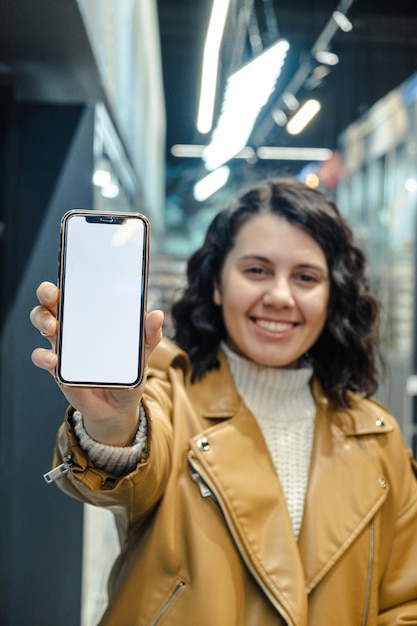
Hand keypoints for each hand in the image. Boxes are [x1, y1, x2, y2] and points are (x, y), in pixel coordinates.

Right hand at [30, 281, 163, 444]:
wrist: (119, 407)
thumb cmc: (128, 371)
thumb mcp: (143, 351)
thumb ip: (149, 334)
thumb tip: (157, 314)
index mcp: (93, 316)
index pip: (77, 291)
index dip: (69, 278)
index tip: (68, 273)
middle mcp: (74, 326)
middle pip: (51, 302)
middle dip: (47, 294)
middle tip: (53, 297)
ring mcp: (64, 346)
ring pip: (42, 323)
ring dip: (42, 320)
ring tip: (52, 328)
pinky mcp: (58, 368)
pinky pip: (42, 357)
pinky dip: (43, 356)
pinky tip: (54, 359)